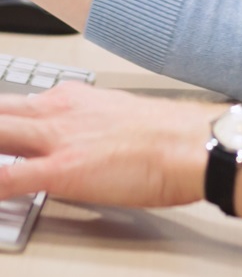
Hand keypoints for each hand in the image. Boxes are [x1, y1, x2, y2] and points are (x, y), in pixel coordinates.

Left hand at [0, 83, 220, 208]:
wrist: (188, 142)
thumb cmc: (166, 134)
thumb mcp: (118, 115)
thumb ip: (87, 123)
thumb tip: (77, 139)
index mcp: (72, 98)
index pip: (14, 104)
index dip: (0, 118)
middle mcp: (58, 112)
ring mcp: (56, 140)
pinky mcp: (61, 171)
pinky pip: (7, 178)